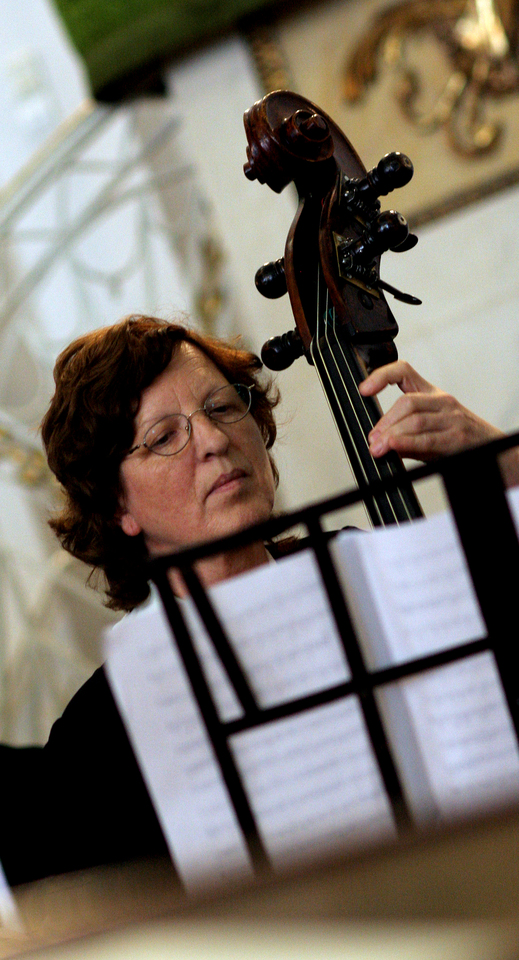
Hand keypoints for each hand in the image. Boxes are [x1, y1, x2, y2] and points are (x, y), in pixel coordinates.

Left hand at [358, 360, 502, 461]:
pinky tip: (394, 447)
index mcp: (432, 394)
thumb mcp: (430, 430)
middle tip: (373, 439)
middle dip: (385, 422)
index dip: (381, 376)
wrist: (493, 450)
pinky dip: (406, 442)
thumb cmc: (458, 439)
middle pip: (406, 402)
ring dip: (391, 434)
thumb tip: (379, 442)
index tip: (364, 389)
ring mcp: (451, 418)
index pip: (404, 371)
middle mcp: (442, 401)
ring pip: (414, 419)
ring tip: (378, 447)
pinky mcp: (456, 436)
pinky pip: (427, 438)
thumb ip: (404, 434)